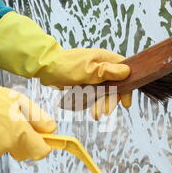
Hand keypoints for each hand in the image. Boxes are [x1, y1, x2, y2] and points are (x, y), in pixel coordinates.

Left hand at [0, 12, 132, 119]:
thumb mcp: (88, 70)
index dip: (127, 87)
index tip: (125, 103)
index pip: (125, 72)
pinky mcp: (84, 82)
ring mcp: (93, 75)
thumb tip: (126, 71)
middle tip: (102, 113)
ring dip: (96, 103)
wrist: (45, 67)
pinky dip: (85, 101)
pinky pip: (90, 95)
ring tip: (92, 113)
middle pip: (113, 86)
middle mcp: (101, 66)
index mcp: (105, 59)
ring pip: (101, 93)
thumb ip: (107, 72)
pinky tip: (77, 103)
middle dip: (107, 101)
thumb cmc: (65, 66)